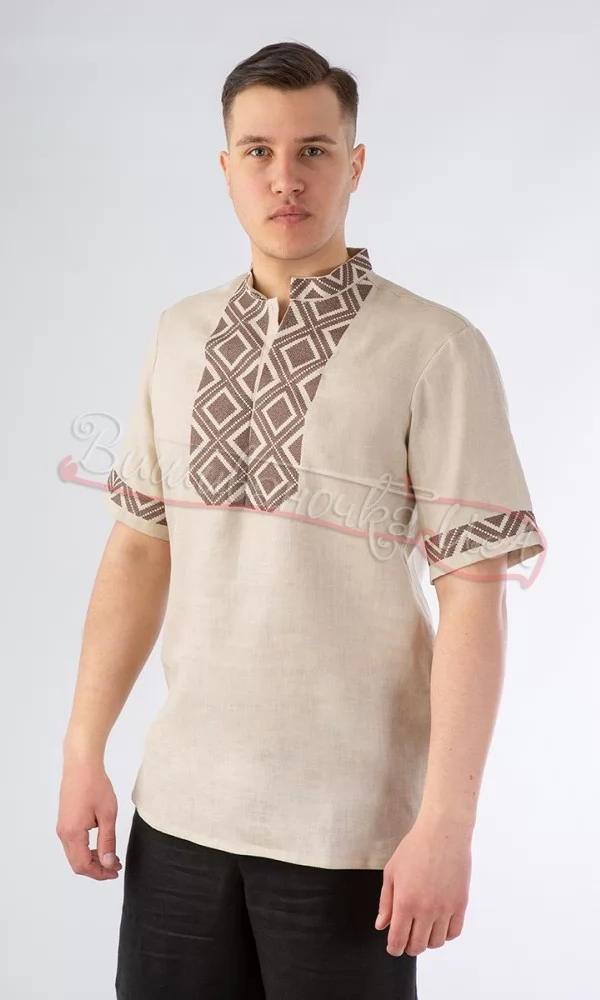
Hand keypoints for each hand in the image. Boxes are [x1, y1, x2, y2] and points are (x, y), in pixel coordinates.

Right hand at [56, 758, 122, 880]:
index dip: (100, 873)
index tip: (115, 872)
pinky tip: (101, 844)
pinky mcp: (65, 821)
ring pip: (75, 854)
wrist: (81, 764)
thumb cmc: (95, 785)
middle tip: (116, 866)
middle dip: (97, 869)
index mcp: (73, 834)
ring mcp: (62, 827)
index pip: (83, 865)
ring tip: (111, 856)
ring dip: (92, 859)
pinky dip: (87, 849)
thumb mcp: (107, 814)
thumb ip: (108, 841)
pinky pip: (73, 844)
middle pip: (77, 863)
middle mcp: (63, 833)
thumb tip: (108, 863)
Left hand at [375, 815, 471, 956]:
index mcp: (405, 902)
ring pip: (436, 943)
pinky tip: (439, 924)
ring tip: (423, 928)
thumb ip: (386, 902)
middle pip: (418, 946)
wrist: (443, 832)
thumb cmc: (415, 848)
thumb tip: (382, 926)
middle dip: (409, 947)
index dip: (394, 949)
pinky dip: (445, 934)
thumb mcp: (392, 872)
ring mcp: (445, 908)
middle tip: (407, 938)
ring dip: (427, 941)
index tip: (393, 947)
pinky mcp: (461, 904)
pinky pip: (454, 932)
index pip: (398, 940)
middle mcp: (426, 909)